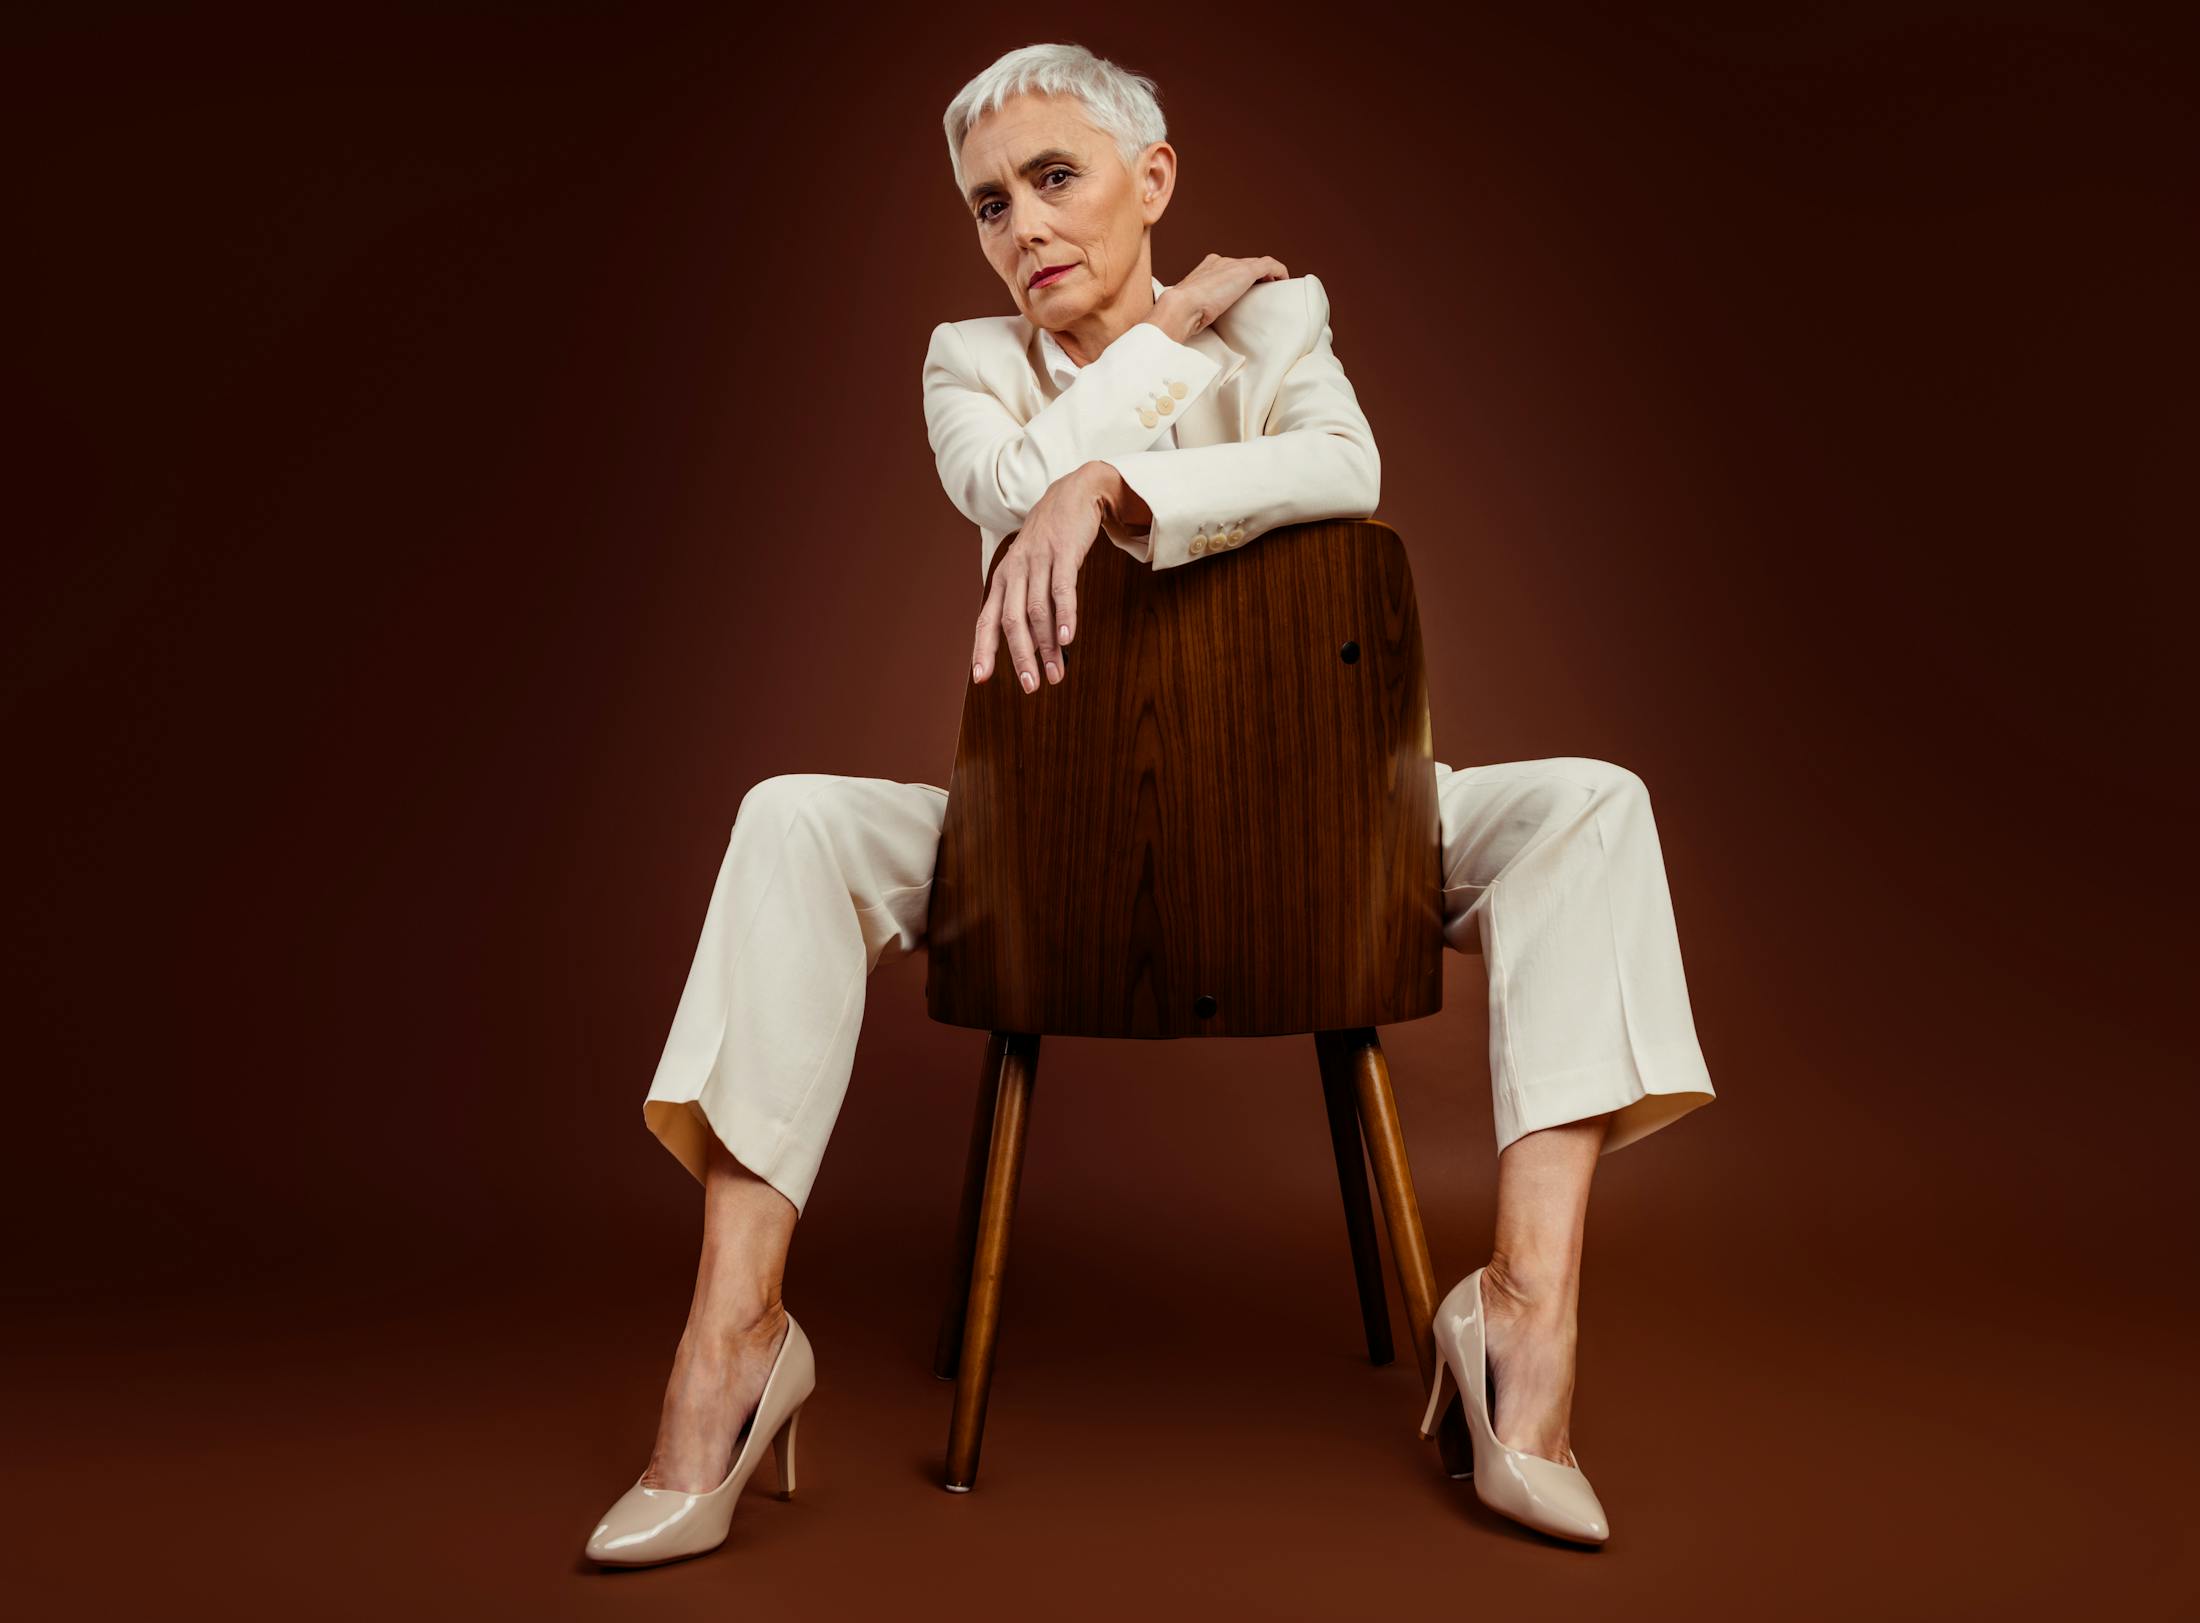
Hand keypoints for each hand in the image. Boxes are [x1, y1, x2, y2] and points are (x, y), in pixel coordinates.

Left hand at [970, 465, 1110, 693]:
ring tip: (1057, 673)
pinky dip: (1065, 616)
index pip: (987, 619)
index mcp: (1004, 578)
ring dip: (1047, 646)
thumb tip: (1042, 645)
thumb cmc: (1052, 539)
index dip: (983, 649)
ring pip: (1038, 611)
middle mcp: (1015, 571)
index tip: (982, 679)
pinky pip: (1061, 589)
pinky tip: (1069, 638)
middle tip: (1031, 686)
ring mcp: (1038, 561)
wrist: (1074, 493)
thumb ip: (1032, 602)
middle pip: (1011, 621)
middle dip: (1020, 657)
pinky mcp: (1063, 553)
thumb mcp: (1030, 567)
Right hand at [1144, 254, 1290, 343]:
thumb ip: (1199, 309)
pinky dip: (1279, 270)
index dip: (1239, 279)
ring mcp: (1232, 265)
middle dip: (1254, 277)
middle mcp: (1220, 262)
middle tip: (1263, 293)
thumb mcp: (1192, 309)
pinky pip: (1269, 264)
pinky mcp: (1245, 271)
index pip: (1228, 268)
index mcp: (1206, 268)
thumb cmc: (1182, 314)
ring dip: (1267, 275)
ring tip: (1275, 288)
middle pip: (1244, 265)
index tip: (1245, 293)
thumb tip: (1198, 326)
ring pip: (1257, 264)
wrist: (1181, 307)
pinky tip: (1283, 281)